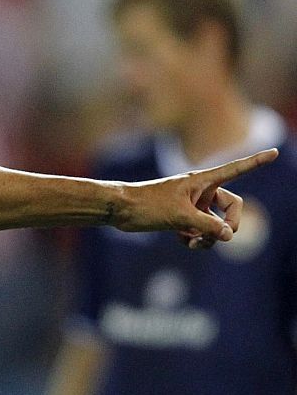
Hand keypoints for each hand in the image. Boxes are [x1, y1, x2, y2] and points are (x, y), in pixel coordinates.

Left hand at [117, 148, 277, 248]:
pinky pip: (201, 231)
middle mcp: (201, 191)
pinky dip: (196, 239)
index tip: (275, 152)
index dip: (256, 162)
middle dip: (227, 226)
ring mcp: (193, 204)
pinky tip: (181, 241)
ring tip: (192, 242)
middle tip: (217, 237)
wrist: (119, 210)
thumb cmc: (147, 205)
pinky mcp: (183, 216)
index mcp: (203, 181)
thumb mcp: (180, 217)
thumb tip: (230, 236)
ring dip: (209, 237)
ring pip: (216, 225)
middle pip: (232, 209)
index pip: (236, 169)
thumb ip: (208, 227)